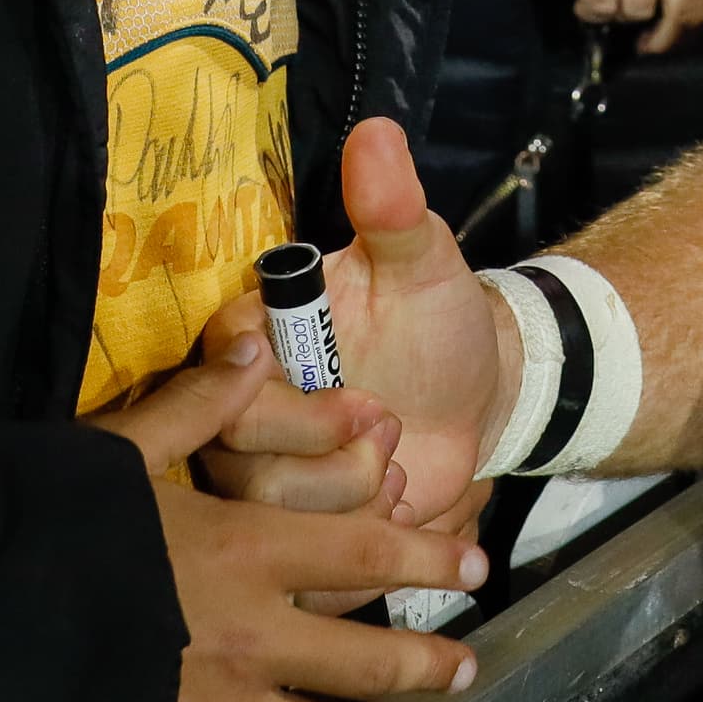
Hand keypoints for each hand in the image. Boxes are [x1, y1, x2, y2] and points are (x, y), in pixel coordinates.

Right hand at [100, 337, 489, 701]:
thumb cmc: (57, 524)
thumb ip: (199, 401)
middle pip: (362, 657)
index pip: (364, 551)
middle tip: (463, 670)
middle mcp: (250, 635)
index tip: (475, 566)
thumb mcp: (127, 445)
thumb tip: (254, 348)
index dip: (426, 557)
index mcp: (248, 549)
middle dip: (423, 666)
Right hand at [201, 120, 514, 530]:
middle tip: (394, 431)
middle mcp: (238, 409)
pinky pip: (298, 568)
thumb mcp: (423, 262)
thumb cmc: (437, 322)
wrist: (476, 395)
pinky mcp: (288, 529)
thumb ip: (393, 207)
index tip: (370, 401)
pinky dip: (358, 550)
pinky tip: (396, 513)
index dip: (298, 411)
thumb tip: (377, 133)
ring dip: (352, 505)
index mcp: (251, 341)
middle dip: (335, 465)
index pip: (226, 387)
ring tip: (397, 468)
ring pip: (270, 520)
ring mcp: (258, 474)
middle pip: (242, 466)